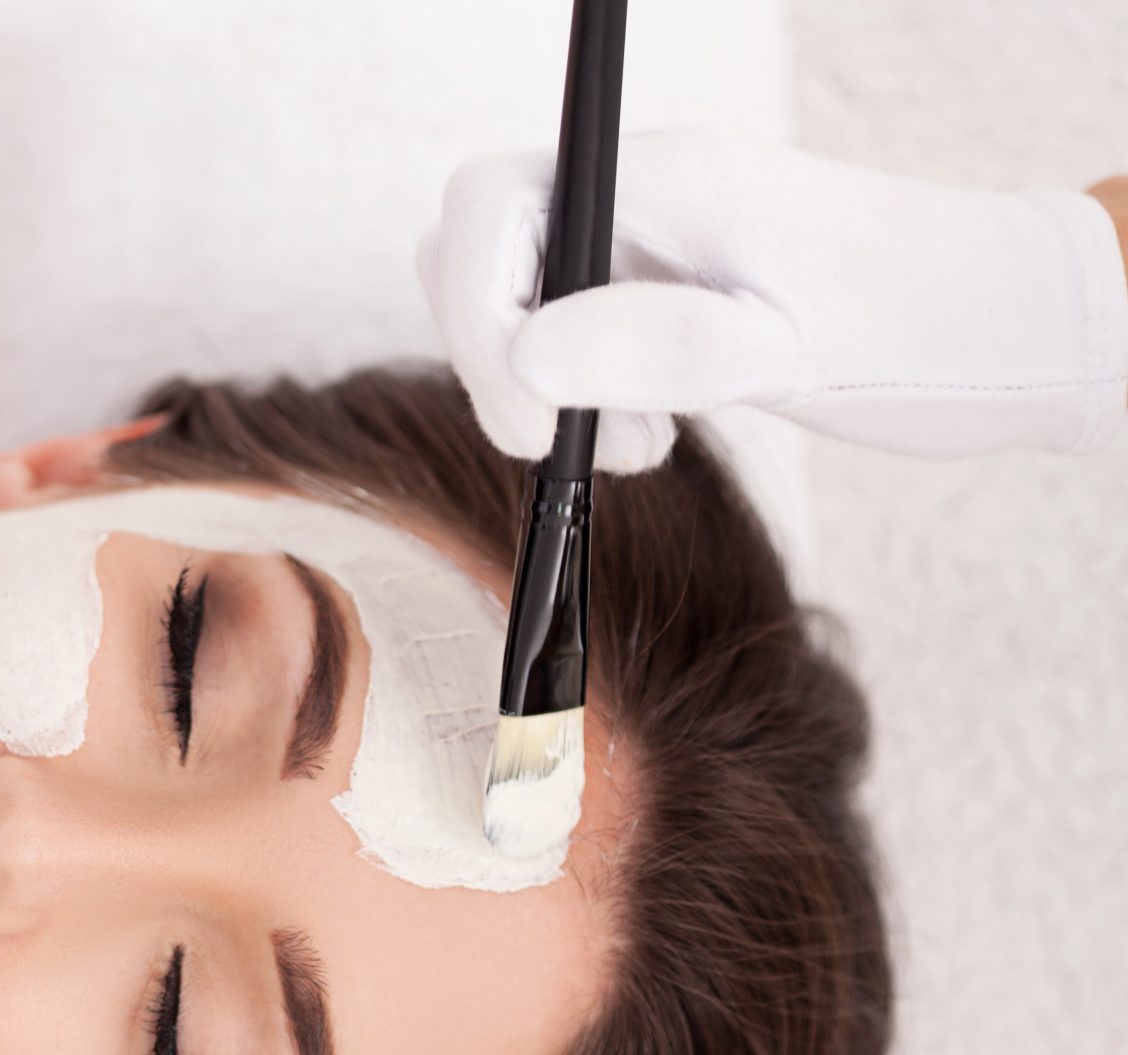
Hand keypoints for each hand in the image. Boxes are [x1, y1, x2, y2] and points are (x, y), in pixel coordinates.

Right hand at [418, 129, 1127, 470]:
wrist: (1011, 325)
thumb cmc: (926, 328)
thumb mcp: (793, 350)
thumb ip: (657, 346)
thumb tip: (523, 356)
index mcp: (669, 180)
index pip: (488, 208)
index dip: (474, 317)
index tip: (532, 424)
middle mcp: (643, 192)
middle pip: (479, 250)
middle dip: (499, 361)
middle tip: (574, 441)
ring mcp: (645, 236)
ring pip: (514, 295)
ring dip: (538, 386)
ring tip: (639, 443)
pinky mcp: (656, 284)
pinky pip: (563, 327)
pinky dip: (577, 394)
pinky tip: (654, 433)